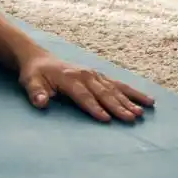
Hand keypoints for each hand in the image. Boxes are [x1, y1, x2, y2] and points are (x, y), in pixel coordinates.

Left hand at [19, 53, 154, 122]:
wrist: (39, 59)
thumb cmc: (35, 75)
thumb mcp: (30, 83)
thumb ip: (36, 93)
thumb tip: (42, 102)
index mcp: (69, 78)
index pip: (84, 96)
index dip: (94, 107)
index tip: (106, 119)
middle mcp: (85, 75)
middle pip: (103, 93)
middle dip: (118, 107)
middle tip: (131, 119)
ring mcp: (94, 74)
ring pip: (115, 89)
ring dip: (129, 100)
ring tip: (142, 112)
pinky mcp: (100, 76)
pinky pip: (119, 85)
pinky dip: (133, 92)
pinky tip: (147, 100)